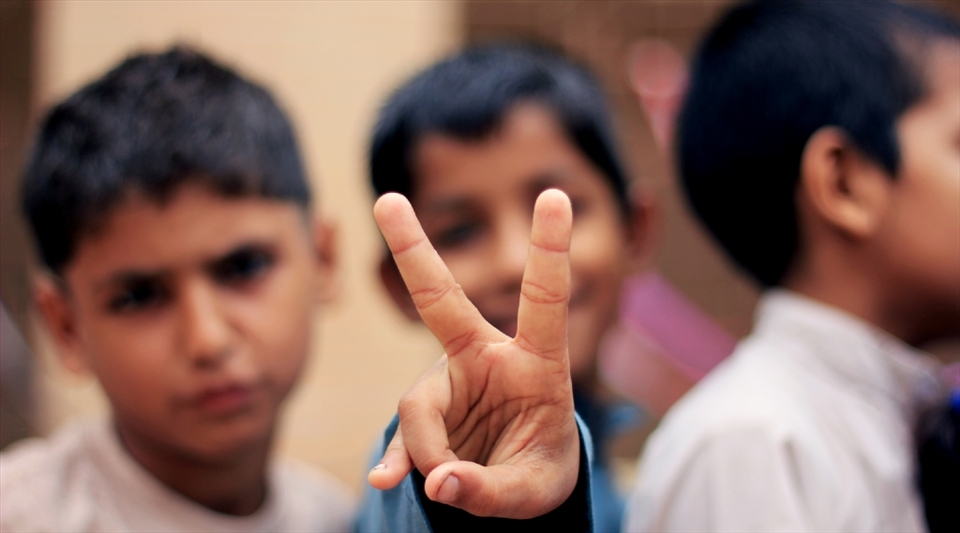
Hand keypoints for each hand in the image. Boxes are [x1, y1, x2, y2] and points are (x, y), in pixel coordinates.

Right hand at [367, 189, 578, 518]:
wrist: (518, 485)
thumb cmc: (540, 472)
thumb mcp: (533, 492)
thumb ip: (489, 490)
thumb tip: (438, 483)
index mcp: (537, 364)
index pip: (543, 300)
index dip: (549, 250)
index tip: (554, 195)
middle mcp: (486, 359)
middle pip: (442, 303)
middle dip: (413, 251)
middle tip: (387, 201)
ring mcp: (449, 381)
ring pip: (418, 407)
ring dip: (428, 451)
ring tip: (448, 489)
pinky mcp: (424, 412)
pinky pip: (402, 433)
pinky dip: (397, 459)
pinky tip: (385, 481)